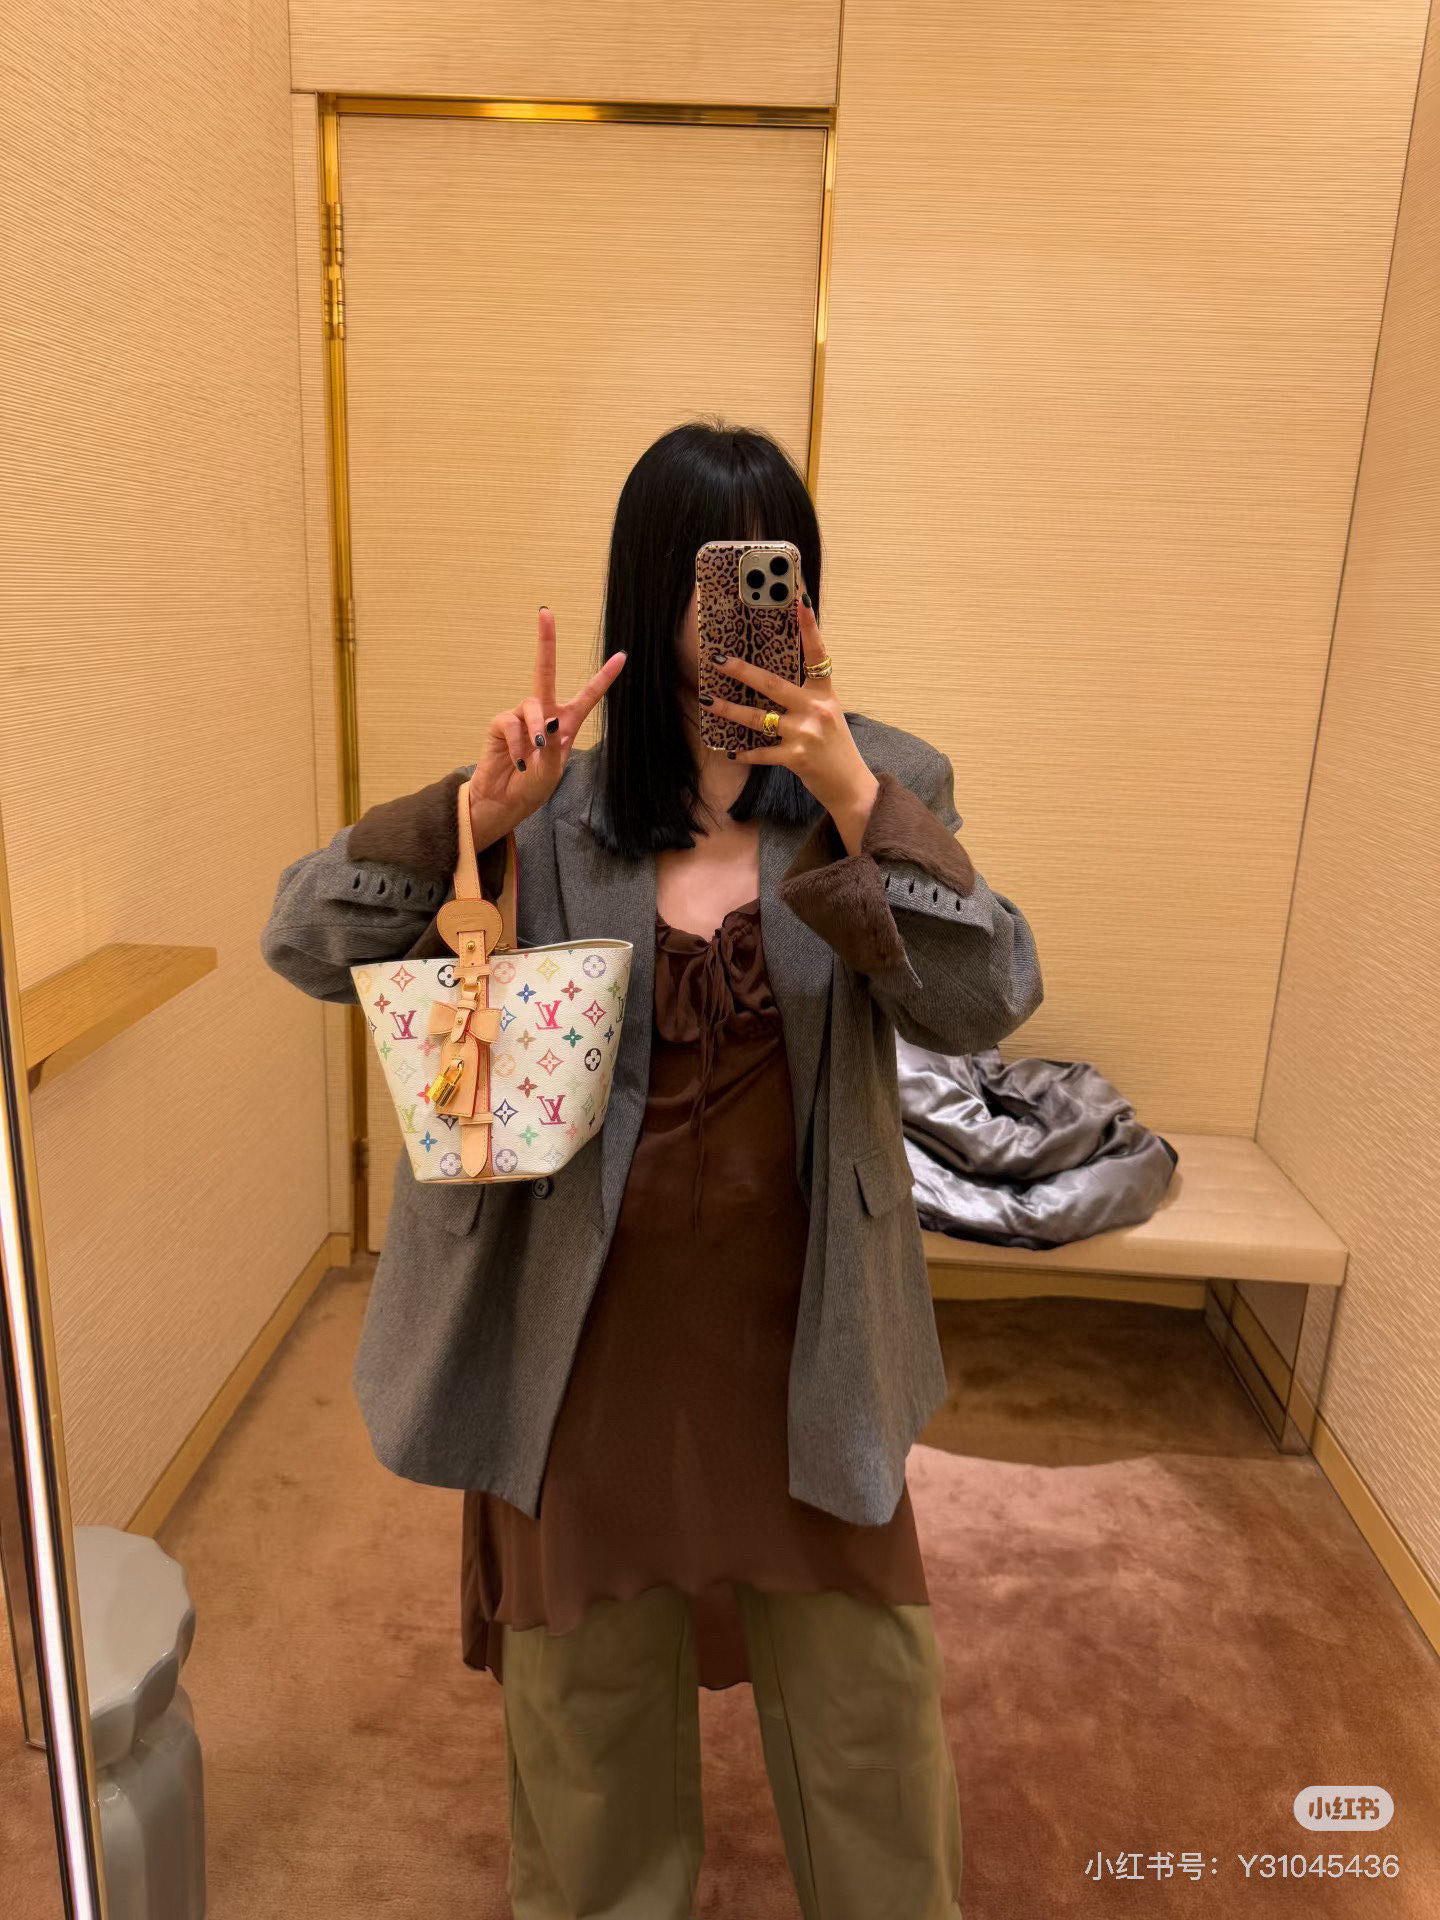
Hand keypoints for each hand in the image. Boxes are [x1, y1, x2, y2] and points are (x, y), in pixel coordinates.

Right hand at [468, 608, 625, 846]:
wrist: (504, 802)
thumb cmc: (532, 787)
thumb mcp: (552, 772)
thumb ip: (554, 748)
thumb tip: (549, 724)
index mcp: (566, 724)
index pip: (588, 696)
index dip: (604, 677)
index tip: (622, 655)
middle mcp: (544, 714)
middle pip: (545, 671)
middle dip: (546, 641)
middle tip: (545, 612)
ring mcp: (521, 717)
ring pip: (532, 705)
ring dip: (536, 730)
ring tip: (534, 755)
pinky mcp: (501, 724)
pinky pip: (512, 724)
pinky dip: (517, 745)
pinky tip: (518, 761)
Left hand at [709, 578, 879, 852]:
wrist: (851, 786)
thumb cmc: (836, 749)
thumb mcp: (829, 715)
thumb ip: (808, 697)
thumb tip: (775, 683)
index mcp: (825, 694)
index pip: (817, 654)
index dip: (808, 626)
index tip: (799, 599)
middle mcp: (816, 709)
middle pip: (773, 683)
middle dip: (742, 671)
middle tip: (719, 659)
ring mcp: (806, 734)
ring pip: (760, 718)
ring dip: (730, 710)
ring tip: (708, 701)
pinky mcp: (796, 758)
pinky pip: (763, 752)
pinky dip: (746, 753)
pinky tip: (731, 751)